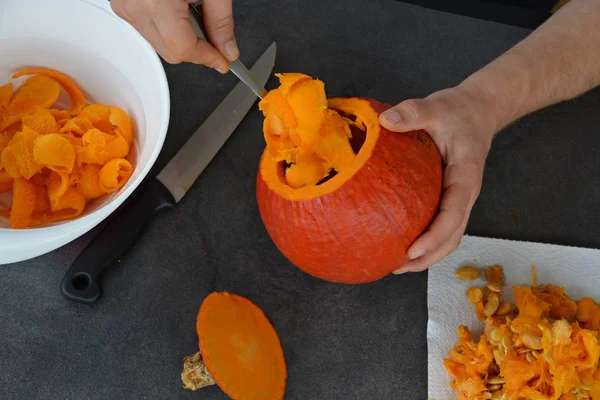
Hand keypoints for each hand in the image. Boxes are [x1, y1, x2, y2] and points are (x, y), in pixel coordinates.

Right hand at [111, 0, 237, 71]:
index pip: (184, 50)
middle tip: (216, 39)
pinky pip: (146, 27)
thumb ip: (221, 21)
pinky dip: (165, 26)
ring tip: (192, 9)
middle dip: (196, 50)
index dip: (208, 58)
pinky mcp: (120, 2)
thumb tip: (227, 49)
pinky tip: (176, 7)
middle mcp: (134, 5)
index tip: (223, 61)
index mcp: (156, 2)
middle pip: (170, 52)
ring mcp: (123, 4)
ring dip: (180, 37)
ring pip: (158, 43)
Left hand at [379, 84, 496, 273]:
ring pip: (449, 236)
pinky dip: (425, 240)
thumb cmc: (459, 110)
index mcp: (466, 176)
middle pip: (453, 236)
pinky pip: (442, 225)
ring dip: (427, 255)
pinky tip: (400, 242)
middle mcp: (466, 193)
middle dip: (428, 257)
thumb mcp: (437, 106)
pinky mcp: (451, 197)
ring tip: (396, 265)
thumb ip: (414, 112)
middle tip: (396, 267)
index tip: (411, 251)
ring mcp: (460, 198)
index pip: (453, 214)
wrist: (480, 109)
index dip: (434, 237)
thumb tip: (385, 121)